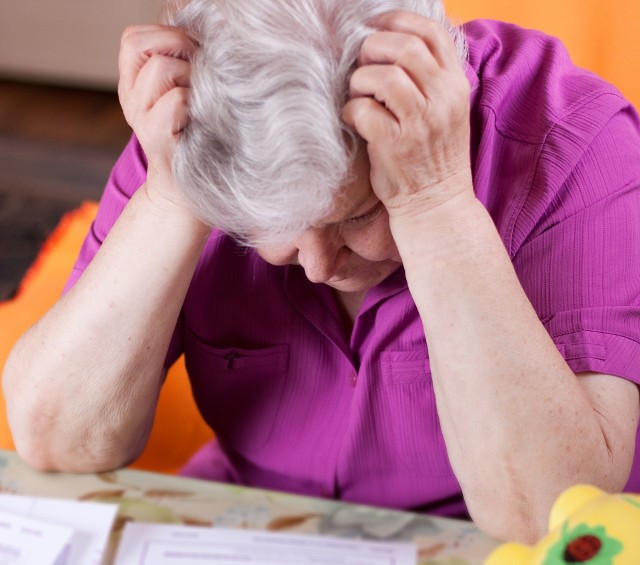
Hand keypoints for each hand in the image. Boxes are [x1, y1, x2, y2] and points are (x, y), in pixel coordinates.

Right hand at [118, 25, 196, 204]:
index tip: (192, 53)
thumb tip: (203, 33)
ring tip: (201, 96)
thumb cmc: (194, 139)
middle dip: (178, 46)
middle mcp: (130, 98)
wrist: (185, 191)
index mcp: (133, 85)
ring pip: (161, 68)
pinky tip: (201, 115)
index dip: (166, 34)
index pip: (133, 38)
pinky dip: (194, 102)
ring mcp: (140, 118)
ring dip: (190, 75)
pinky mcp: (157, 138)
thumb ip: (182, 65)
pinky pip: (176, 100)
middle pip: (139, 44)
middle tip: (200, 69)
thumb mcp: (182, 96)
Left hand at [343, 12, 471, 219]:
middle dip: (373, 48)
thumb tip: (389, 43)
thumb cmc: (433, 156)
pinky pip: (363, 109)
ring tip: (359, 95)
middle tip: (363, 65)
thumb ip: (429, 78)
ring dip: (360, 80)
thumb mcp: (445, 110)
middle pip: (405, 47)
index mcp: (455, 85)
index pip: (432, 33)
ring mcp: (420, 122)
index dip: (398, 20)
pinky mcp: (395, 144)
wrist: (436, 203)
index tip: (375, 25)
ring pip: (383, 76)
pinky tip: (353, 119)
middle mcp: (442, 99)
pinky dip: (350, 110)